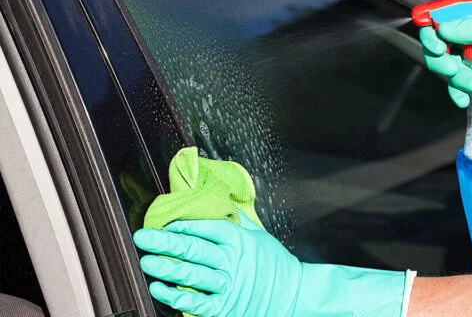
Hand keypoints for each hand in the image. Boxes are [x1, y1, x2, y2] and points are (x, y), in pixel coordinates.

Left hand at [134, 220, 300, 316]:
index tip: (165, 223)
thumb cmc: (275, 264)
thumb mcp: (259, 234)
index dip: (183, 225)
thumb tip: (220, 199)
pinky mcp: (225, 307)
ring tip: (146, 261)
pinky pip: (196, 303)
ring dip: (166, 267)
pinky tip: (160, 289)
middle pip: (194, 249)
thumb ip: (238, 218)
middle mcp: (232, 261)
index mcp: (239, 240)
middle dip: (165, 242)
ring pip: (191, 275)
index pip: (206, 228)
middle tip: (143, 237)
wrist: (294, 294)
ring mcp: (227, 285)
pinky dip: (176, 297)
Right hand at [420, 10, 471, 107]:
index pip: (439, 18)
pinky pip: (453, 84)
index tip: (440, 48)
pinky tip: (465, 99)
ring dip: (455, 79)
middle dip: (442, 60)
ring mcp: (468, 55)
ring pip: (444, 67)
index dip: (431, 33)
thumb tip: (442, 30)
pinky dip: (456, 92)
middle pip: (435, 45)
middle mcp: (467, 34)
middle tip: (455, 69)